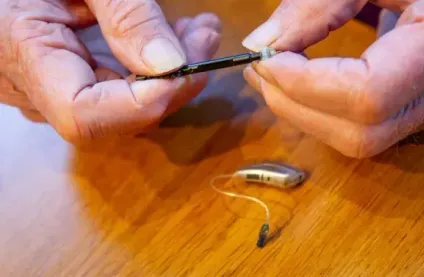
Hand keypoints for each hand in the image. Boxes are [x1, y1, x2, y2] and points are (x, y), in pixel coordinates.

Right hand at [0, 0, 220, 141]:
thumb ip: (124, 15)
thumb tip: (171, 63)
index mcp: (23, 59)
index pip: (85, 116)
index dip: (142, 104)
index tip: (189, 67)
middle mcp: (35, 91)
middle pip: (116, 116)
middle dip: (174, 82)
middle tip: (205, 35)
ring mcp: (51, 92)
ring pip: (123, 107)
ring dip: (169, 75)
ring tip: (197, 30)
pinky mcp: (66, 83)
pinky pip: (115, 91)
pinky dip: (150, 70)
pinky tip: (172, 39)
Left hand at [242, 0, 423, 157]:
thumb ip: (319, 2)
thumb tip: (261, 43)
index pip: (366, 94)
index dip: (305, 84)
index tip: (264, 60)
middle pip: (359, 133)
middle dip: (295, 106)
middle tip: (259, 70)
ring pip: (361, 141)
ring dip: (305, 113)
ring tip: (274, 76)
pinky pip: (369, 129)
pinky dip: (326, 112)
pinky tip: (307, 85)